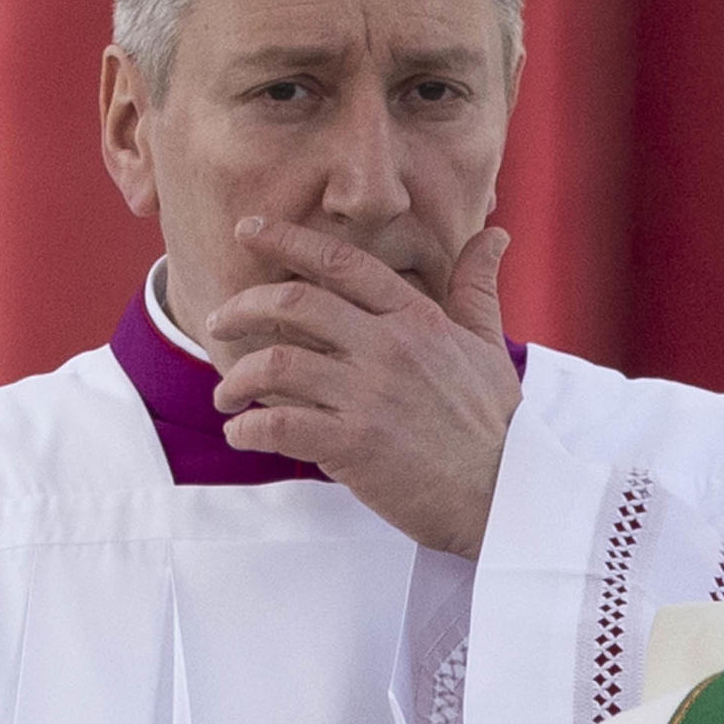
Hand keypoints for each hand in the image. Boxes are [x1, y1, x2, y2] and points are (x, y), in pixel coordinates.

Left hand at [206, 219, 522, 556]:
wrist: (504, 494)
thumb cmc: (495, 422)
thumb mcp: (489, 345)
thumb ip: (477, 288)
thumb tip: (493, 236)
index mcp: (419, 319)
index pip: (342, 263)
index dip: (287, 239)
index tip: (247, 230)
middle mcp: (390, 348)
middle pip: (294, 304)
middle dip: (241, 307)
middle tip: (219, 321)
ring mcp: (369, 397)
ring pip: (274, 364)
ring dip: (236, 379)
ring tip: (228, 395)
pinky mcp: (353, 445)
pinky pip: (277, 426)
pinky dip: (247, 430)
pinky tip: (243, 434)